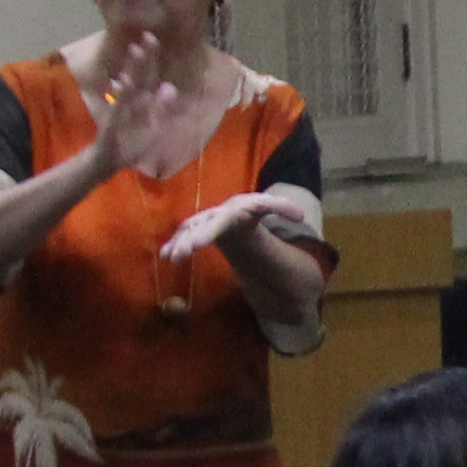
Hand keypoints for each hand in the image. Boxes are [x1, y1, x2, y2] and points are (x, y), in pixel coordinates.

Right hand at [85, 45, 224, 182]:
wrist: (111, 160)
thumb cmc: (133, 143)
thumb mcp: (154, 126)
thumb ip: (162, 108)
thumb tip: (170, 87)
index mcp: (144, 101)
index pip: (150, 76)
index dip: (153, 59)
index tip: (156, 39)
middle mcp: (133, 100)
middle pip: (140, 75)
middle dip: (144, 57)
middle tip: (148, 35)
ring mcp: (122, 108)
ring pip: (130, 86)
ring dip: (133, 69)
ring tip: (136, 50)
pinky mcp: (113, 119)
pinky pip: (119, 105)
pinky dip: (123, 94)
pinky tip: (123, 82)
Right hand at [155, 189, 299, 264]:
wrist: (236, 219)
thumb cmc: (254, 217)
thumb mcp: (270, 212)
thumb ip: (283, 210)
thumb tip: (301, 215)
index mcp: (239, 208)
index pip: (238, 212)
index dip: (226, 222)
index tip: (211, 239)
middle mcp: (219, 213)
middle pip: (209, 223)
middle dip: (199, 234)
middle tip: (192, 248)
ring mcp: (205, 222)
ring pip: (192, 230)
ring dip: (183, 242)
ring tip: (175, 257)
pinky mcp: (196, 232)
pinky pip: (184, 238)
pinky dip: (175, 245)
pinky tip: (166, 256)